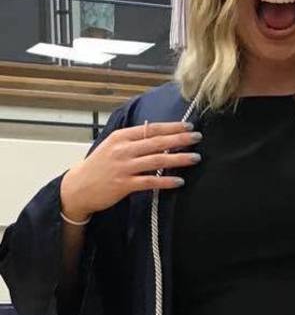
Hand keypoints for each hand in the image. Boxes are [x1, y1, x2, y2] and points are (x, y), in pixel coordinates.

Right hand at [60, 121, 201, 220]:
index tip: (189, 126)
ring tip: (195, 157)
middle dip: (180, 139)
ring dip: (178, 159)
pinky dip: (165, 181)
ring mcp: (123, 167)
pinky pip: (149, 182)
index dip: (172, 127)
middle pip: (157, 142)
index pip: (151, 128)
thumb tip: (158, 131)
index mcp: (122, 137)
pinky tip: (179, 181)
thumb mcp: (113, 145)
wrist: (77, 188)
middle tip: (197, 137)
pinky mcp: (123, 185)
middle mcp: (123, 150)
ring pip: (156, 160)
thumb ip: (134, 139)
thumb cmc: (99, 165)